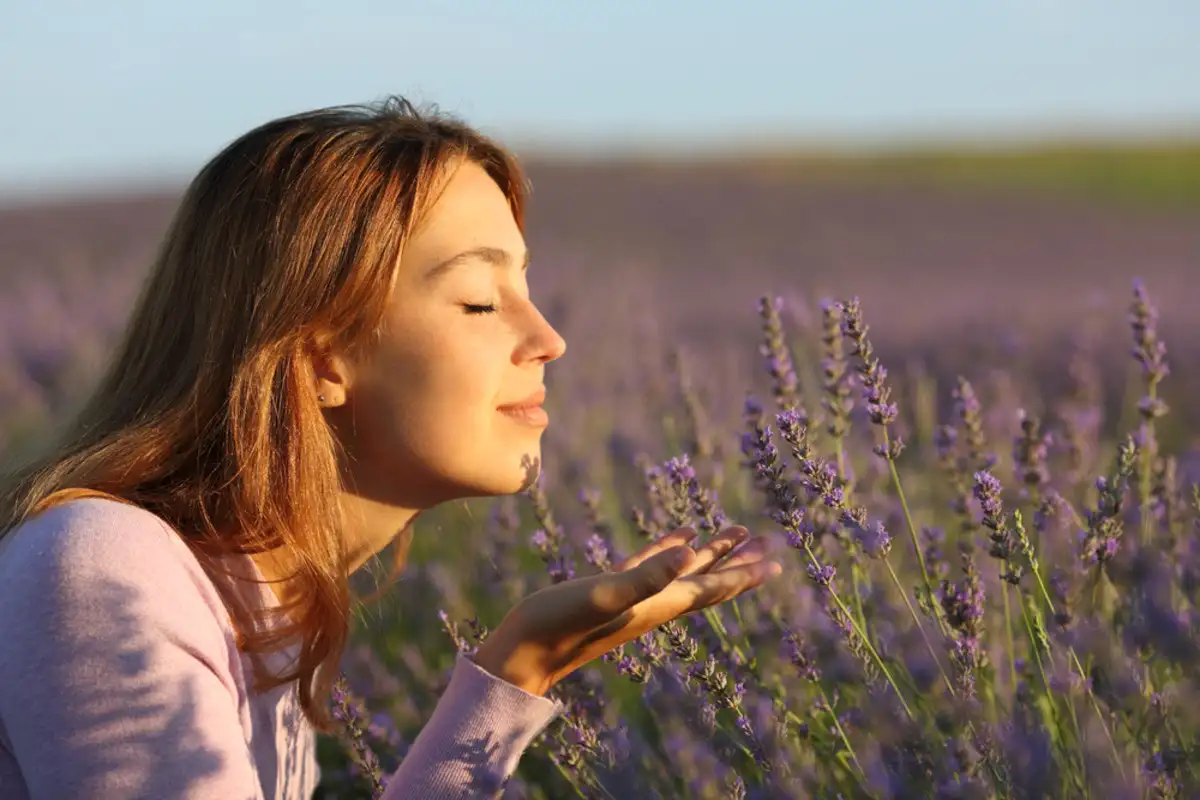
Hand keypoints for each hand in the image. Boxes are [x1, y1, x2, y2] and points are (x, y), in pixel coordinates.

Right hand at [471, 525, 780, 695]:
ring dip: (711, 555)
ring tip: (733, 532)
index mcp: (660, 604)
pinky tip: (679, 538)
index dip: (745, 572)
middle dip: (739, 561)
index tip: (777, 560)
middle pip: (709, 580)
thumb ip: (647, 575)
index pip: (713, 587)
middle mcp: (655, 604)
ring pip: (685, 573)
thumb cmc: (559, 624)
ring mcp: (633, 599)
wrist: (522, 653)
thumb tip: (691, 553)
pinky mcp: (611, 591)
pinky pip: (653, 568)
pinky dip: (669, 552)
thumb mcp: (604, 594)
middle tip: (768, 542)